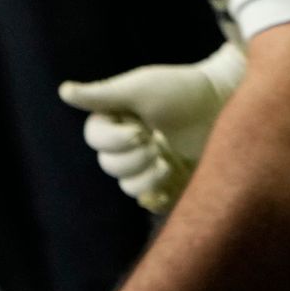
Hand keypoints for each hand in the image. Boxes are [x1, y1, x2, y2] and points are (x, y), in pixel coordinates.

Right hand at [57, 44, 244, 212]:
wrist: (225, 102)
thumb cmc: (182, 89)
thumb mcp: (140, 89)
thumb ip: (103, 95)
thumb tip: (64, 91)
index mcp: (116, 120)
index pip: (95, 140)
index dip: (115, 141)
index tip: (142, 130)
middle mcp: (129, 144)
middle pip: (110, 166)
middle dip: (134, 157)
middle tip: (157, 141)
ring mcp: (151, 163)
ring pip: (129, 187)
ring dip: (146, 178)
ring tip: (169, 160)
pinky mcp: (173, 180)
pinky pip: (154, 201)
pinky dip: (158, 198)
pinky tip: (171, 182)